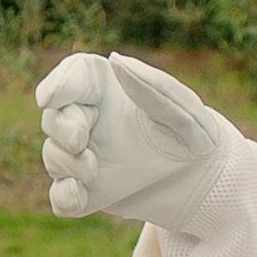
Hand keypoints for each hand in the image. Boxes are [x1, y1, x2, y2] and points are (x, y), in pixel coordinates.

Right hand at [35, 52, 246, 228]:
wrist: (205, 185)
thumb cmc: (196, 138)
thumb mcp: (183, 113)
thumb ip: (151, 86)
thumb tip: (115, 59)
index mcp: (107, 91)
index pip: (72, 77)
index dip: (56, 84)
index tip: (51, 98)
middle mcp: (90, 120)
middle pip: (54, 117)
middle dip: (60, 129)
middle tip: (79, 141)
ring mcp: (84, 157)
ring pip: (54, 156)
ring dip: (66, 163)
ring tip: (94, 171)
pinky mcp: (86, 193)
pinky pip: (61, 197)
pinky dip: (63, 197)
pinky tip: (77, 197)